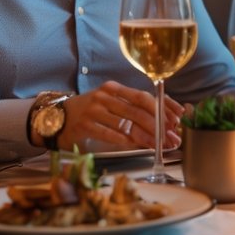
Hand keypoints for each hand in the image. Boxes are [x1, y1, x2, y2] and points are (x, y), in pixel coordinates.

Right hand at [59, 80, 183, 150]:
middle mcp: (105, 95)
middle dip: (157, 124)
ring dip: (144, 135)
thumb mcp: (110, 105)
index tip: (177, 118)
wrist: (57, 118)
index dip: (163, 106)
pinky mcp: (84, 124)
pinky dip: (123, 140)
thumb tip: (161, 123)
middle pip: (138, 109)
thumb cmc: (89, 112)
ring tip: (157, 145)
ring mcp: (94, 109)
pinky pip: (108, 133)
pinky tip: (134, 146)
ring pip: (126, 122)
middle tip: (169, 137)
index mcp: (114, 88)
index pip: (144, 96)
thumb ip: (131, 110)